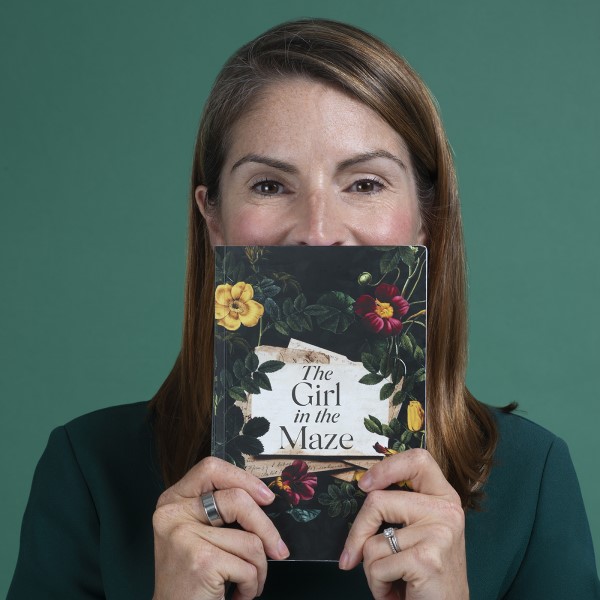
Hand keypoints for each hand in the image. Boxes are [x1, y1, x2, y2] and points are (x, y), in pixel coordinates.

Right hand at [152, 457, 289, 599]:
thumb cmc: (192, 579)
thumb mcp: (197, 534)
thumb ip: (218, 511)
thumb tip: (264, 499)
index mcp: (173, 500)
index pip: (211, 468)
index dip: (243, 479)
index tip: (266, 497)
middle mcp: (173, 514)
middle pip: (237, 500)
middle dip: (266, 528)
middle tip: (278, 550)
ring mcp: (184, 536)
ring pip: (249, 539)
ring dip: (258, 567)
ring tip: (246, 582)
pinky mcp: (201, 561)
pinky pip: (248, 566)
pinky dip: (251, 585)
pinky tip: (238, 595)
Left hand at [339, 449, 467, 599]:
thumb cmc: (425, 577)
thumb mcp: (420, 533)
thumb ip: (401, 508)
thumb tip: (361, 489)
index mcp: (444, 498)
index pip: (417, 459)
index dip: (385, 467)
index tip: (364, 485)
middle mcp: (446, 511)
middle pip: (378, 500)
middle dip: (357, 532)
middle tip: (351, 556)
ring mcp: (439, 533)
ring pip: (373, 540)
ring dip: (371, 569)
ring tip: (392, 581)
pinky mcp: (427, 559)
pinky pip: (377, 566)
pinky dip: (378, 586)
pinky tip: (397, 593)